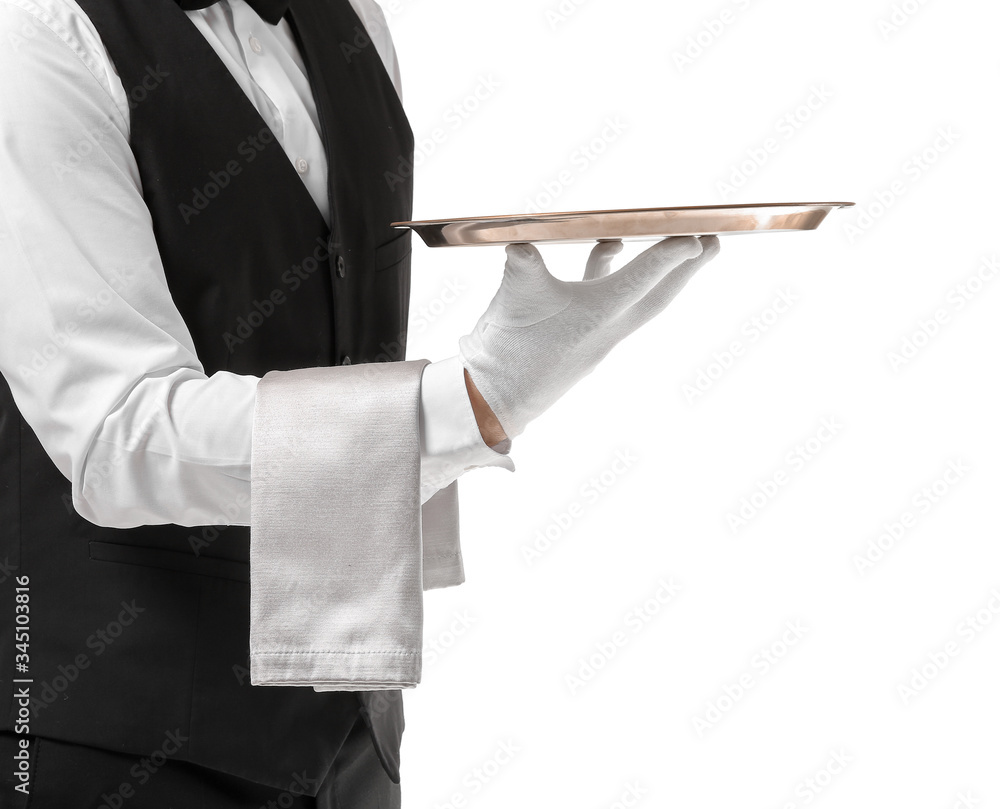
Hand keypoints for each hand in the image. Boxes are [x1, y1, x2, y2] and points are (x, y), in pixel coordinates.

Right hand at [459, 235, 720, 438]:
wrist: (496, 398)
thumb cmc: (508, 353)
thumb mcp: (512, 301)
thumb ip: (522, 267)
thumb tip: (521, 245)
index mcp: (597, 316)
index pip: (643, 280)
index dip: (670, 256)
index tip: (698, 238)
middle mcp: (606, 327)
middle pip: (658, 295)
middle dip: (689, 270)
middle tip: (717, 244)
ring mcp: (595, 334)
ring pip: (637, 297)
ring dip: (658, 273)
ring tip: (679, 246)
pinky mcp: (579, 336)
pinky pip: (608, 298)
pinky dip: (612, 272)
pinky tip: (608, 249)